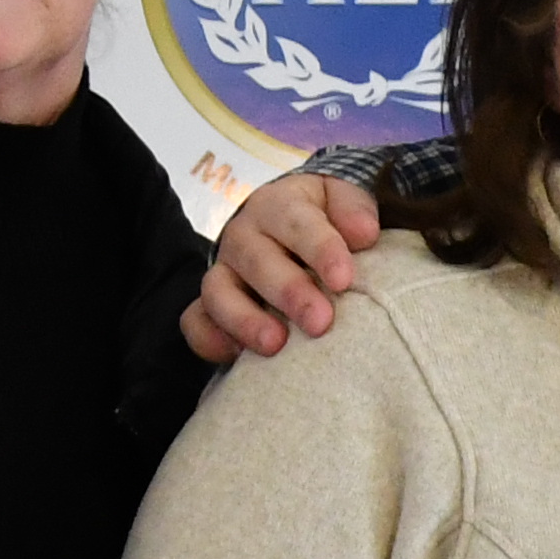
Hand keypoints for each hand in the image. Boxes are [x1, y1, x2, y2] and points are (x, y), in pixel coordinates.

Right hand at [183, 173, 382, 361]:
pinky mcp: (210, 304)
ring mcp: (224, 271)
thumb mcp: (342, 202)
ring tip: (276, 345)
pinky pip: (195, 321)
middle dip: (288, 292)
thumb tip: (364, 233)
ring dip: (245, 319)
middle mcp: (244, 235)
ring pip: (218, 291)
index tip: (344, 279)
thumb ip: (354, 210)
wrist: (292, 231)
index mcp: (279, 205)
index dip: (320, 249)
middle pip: (257, 260)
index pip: (296, 222)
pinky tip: (235, 356)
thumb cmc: (326, 220)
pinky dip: (210, 338)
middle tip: (321, 322)